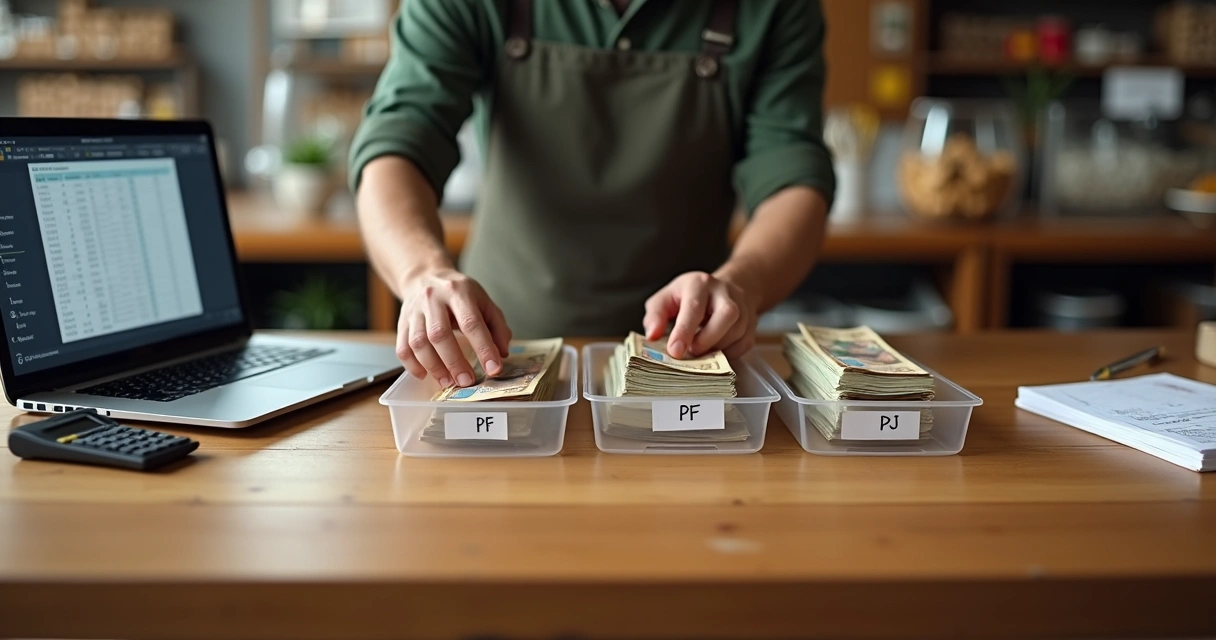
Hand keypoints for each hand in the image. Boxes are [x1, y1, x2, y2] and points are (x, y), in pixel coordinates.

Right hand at [396, 268, 510, 387]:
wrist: (425, 276)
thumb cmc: (458, 293)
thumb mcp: (483, 301)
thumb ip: (497, 326)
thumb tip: (501, 353)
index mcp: (458, 291)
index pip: (471, 322)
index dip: (483, 348)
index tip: (493, 369)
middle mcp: (433, 299)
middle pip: (439, 334)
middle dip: (454, 362)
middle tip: (466, 381)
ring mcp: (413, 311)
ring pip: (418, 343)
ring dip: (434, 367)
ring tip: (448, 382)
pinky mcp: (401, 323)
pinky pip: (402, 348)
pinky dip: (412, 366)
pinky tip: (425, 375)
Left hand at [642, 271, 758, 359]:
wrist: (722, 289)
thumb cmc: (687, 297)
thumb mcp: (665, 299)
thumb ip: (655, 316)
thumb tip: (652, 335)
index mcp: (699, 283)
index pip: (694, 307)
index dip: (684, 331)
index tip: (675, 352)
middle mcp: (724, 291)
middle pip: (726, 315)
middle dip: (707, 340)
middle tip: (691, 353)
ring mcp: (742, 306)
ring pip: (737, 331)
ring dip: (717, 348)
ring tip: (701, 353)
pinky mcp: (751, 322)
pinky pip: (745, 343)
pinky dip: (729, 353)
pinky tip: (715, 352)